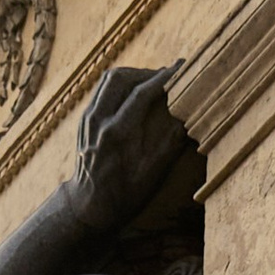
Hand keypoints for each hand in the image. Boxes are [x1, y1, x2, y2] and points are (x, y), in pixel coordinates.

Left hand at [72, 68, 192, 234]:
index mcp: (117, 134)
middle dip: (147, 72)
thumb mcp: (153, 173)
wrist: (89, 205)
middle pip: (122, 77)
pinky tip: (134, 91)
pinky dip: (120, 84)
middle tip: (166, 77)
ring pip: (109, 79)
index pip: (142, 92)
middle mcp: (99, 121)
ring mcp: (88, 118)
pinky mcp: (84, 119)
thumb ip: (171, 141)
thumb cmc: (126, 194)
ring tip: (151, 82)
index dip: (164, 77)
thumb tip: (189, 115)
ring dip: (133, 75)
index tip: (181, 68)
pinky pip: (102, 89)